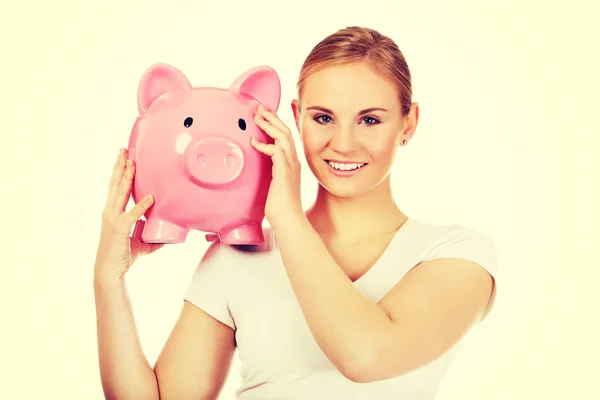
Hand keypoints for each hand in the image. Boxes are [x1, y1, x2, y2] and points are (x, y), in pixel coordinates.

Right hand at [94, 148, 163, 281]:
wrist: (111, 270)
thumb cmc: (124, 255)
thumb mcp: (141, 241)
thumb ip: (151, 232)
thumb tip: (166, 230)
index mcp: (113, 212)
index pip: (117, 187)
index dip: (121, 172)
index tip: (125, 158)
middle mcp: (110, 212)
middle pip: (115, 184)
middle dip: (120, 166)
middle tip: (123, 150)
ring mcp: (113, 219)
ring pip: (120, 193)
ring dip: (126, 177)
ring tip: (131, 163)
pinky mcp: (119, 229)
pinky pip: (132, 215)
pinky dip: (142, 206)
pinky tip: (150, 198)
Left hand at [251, 104, 303, 226]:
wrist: (288, 219)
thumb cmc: (280, 206)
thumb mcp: (274, 184)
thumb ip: (271, 172)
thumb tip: (262, 168)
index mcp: (291, 163)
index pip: (285, 138)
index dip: (276, 124)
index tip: (265, 116)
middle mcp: (293, 161)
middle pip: (286, 132)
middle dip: (273, 118)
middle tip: (260, 108)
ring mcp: (290, 166)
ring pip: (283, 137)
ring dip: (270, 125)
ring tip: (258, 116)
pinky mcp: (284, 172)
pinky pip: (277, 152)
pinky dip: (265, 145)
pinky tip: (253, 142)